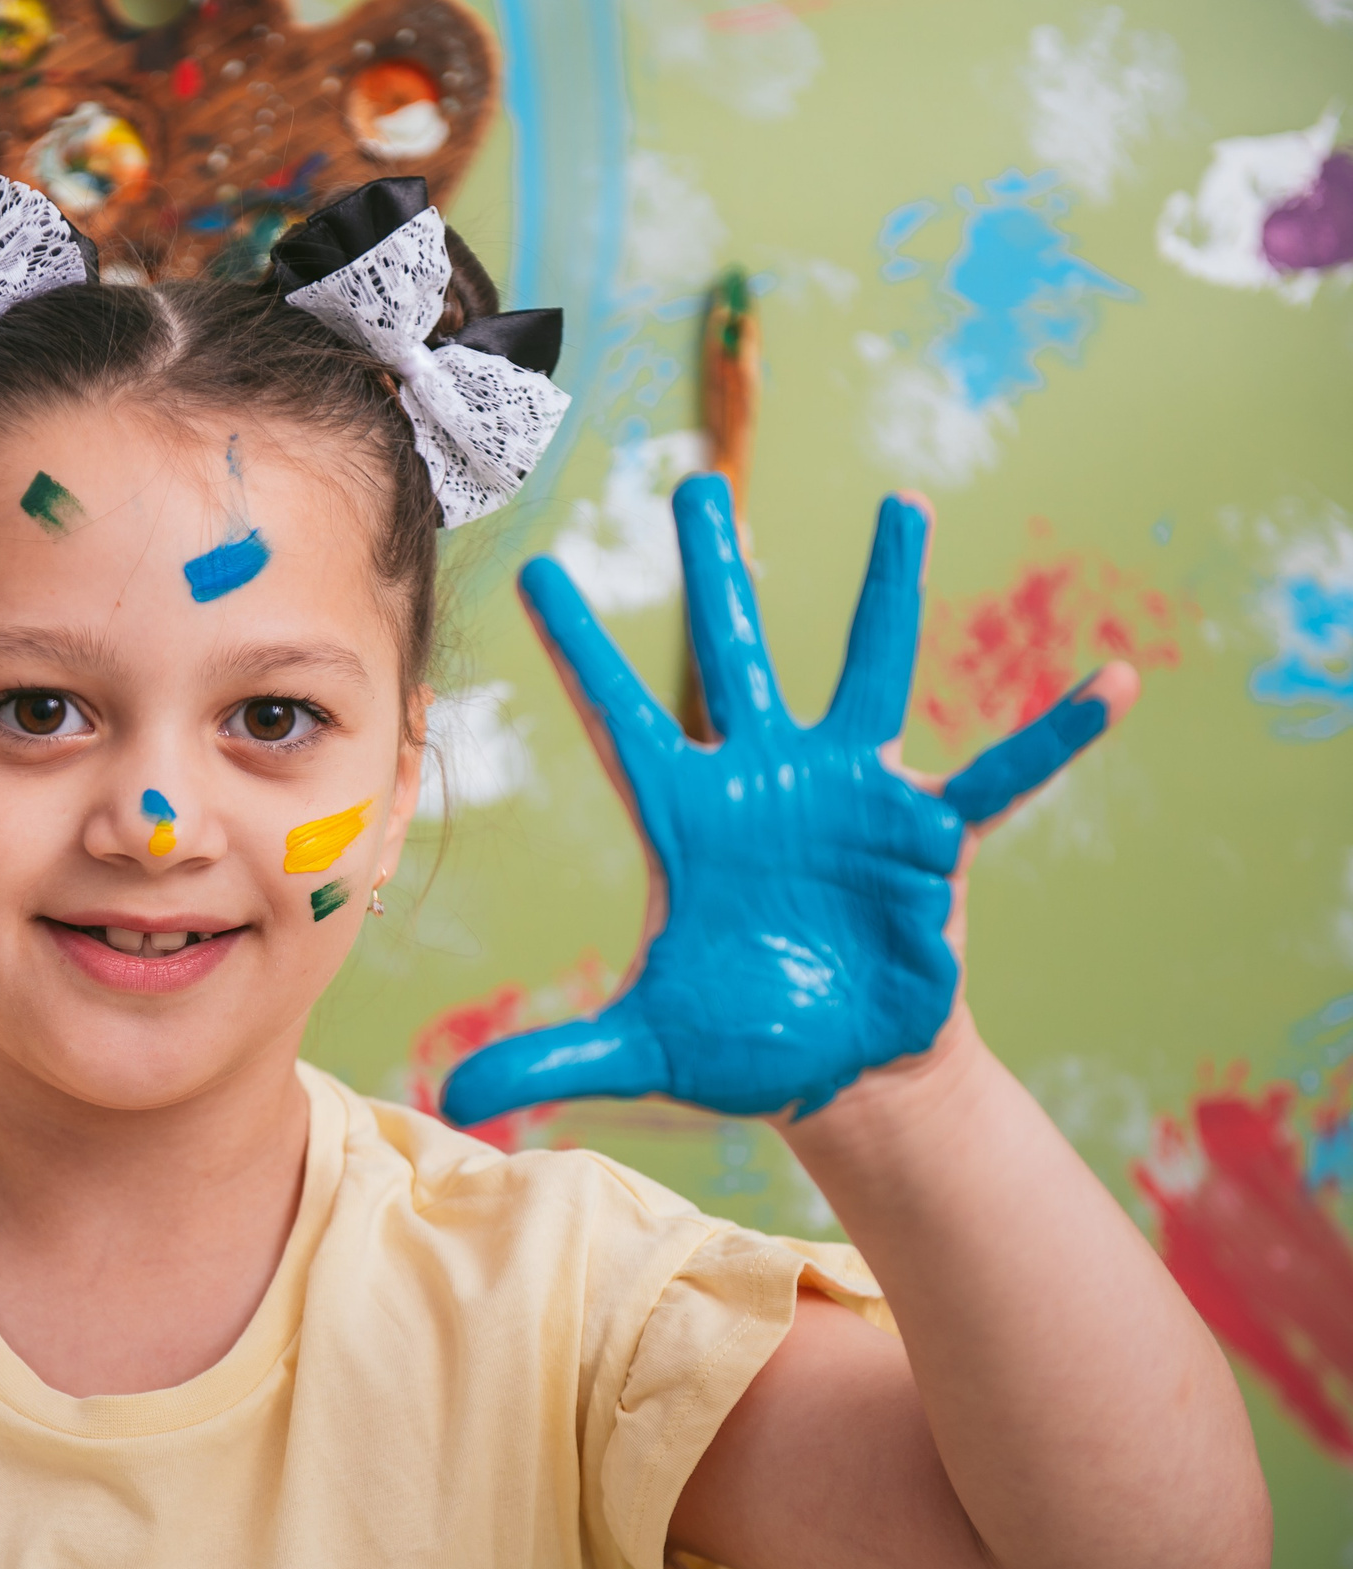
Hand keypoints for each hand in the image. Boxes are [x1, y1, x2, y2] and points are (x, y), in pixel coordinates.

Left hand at [442, 474, 1128, 1124]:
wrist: (843, 1072)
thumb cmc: (740, 1044)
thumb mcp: (642, 1050)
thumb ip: (552, 1054)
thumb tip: (456, 1090)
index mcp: (685, 818)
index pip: (619, 718)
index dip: (580, 649)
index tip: (539, 570)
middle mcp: (765, 782)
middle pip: (733, 654)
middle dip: (717, 569)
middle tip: (695, 478)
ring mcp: (852, 796)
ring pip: (867, 672)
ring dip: (886, 592)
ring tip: (903, 503)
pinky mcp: (929, 836)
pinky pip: (1002, 777)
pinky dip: (1054, 736)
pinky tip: (1112, 683)